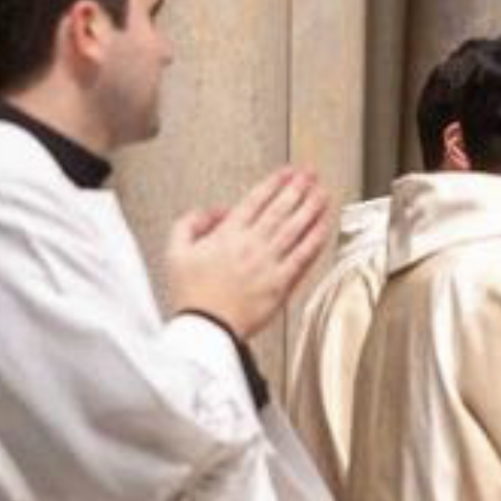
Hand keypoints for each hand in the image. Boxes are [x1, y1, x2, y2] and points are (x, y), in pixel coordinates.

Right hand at [165, 167, 331, 339]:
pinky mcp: (281, 284)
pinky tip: (324, 227)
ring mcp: (269, 264)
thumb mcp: (176, 249)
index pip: (256, 200)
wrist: (207, 327)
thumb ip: (192, 222)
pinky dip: (315, 240)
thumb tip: (215, 211)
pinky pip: (303, 257)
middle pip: (280, 209)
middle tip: (311, 175)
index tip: (288, 172)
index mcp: (227, 234)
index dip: (275, 183)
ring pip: (295, 229)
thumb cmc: (192, 294)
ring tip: (323, 194)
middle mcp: (251, 244)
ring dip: (311, 208)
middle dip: (298, 188)